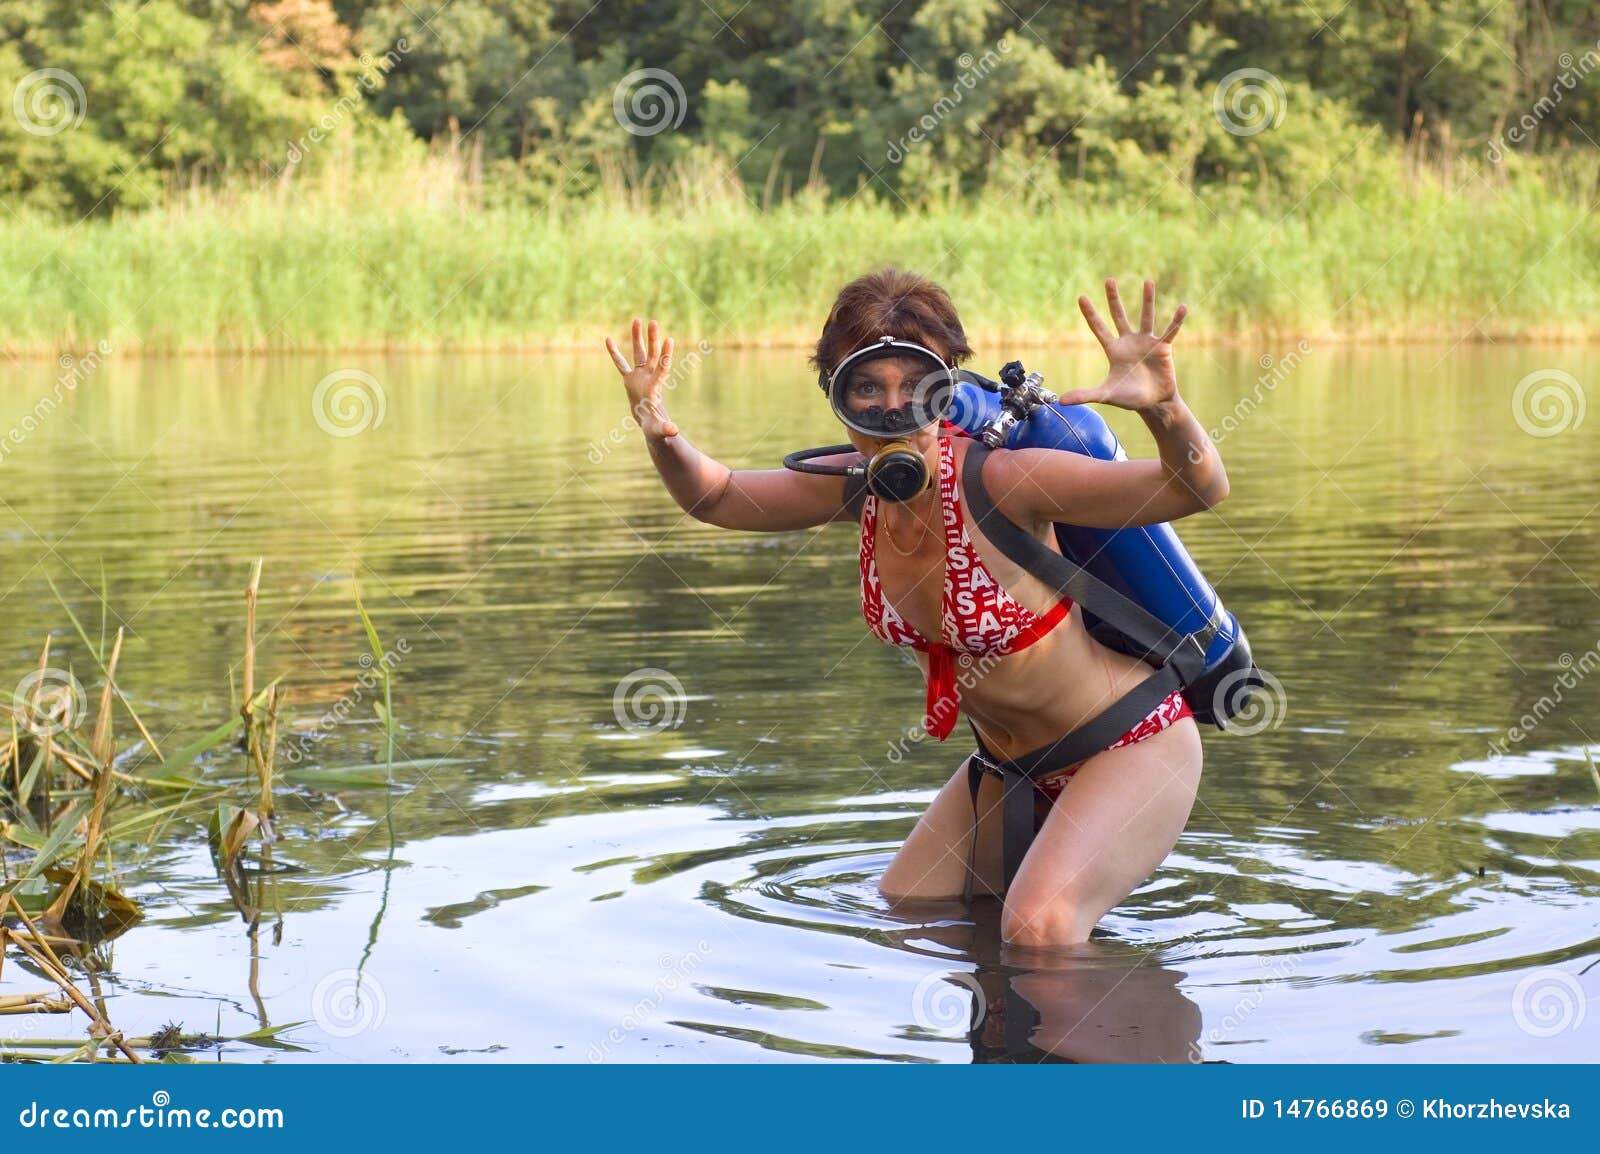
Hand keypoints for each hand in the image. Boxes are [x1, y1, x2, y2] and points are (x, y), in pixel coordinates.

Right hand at [605, 317, 678, 438]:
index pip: (663, 369)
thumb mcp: (660, 430)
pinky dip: (614, 353)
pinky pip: (620, 364)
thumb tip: (673, 431)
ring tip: (637, 320)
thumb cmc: (656, 429)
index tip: (669, 340)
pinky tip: (608, 339)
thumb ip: (666, 429)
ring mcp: (640, 377)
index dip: (666, 355)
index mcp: (655, 388)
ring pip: (639, 353)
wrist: (651, 425)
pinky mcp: (629, 380)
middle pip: (652, 355)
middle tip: (653, 321)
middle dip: (652, 339)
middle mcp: (649, 378)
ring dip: (638, 337)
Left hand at [1058, 279, 1187, 411]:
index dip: (1091, 313)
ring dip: (1147, 300)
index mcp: (1114, 350)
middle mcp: (1129, 342)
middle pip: (1119, 315)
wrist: (1153, 402)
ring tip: (1147, 281)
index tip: (1081, 297)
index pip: (1099, 328)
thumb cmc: (1129, 397)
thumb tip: (1061, 401)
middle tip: (1109, 280)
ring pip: (1146, 317)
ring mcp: (1146, 342)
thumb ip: (1085, 394)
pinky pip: (1170, 331)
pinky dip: (1176, 320)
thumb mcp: (1106, 394)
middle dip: (1114, 299)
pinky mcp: (1163, 347)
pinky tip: (1182, 307)